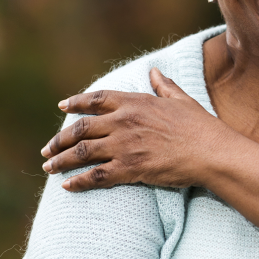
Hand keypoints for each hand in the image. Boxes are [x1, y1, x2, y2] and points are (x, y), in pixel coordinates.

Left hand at [41, 68, 231, 191]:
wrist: (211, 152)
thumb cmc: (201, 126)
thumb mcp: (181, 99)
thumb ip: (164, 86)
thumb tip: (154, 71)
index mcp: (135, 102)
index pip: (96, 99)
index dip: (76, 102)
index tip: (62, 106)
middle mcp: (123, 122)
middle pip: (80, 128)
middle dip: (59, 139)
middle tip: (47, 148)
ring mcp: (124, 146)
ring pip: (81, 152)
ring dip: (60, 161)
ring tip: (48, 167)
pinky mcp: (129, 168)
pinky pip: (95, 176)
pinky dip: (78, 182)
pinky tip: (67, 187)